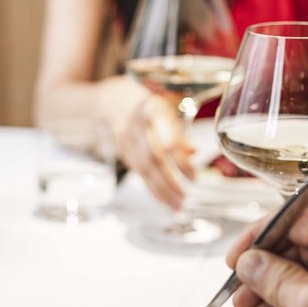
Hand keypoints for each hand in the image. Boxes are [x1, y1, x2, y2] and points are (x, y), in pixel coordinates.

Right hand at [103, 78, 193, 209]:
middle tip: (184, 198)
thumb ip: (180, 130)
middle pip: (153, 159)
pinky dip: (152, 189)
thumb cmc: (150, 102)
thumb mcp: (168, 105)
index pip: (167, 141)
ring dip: (161, 192)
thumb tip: (194, 152)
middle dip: (169, 182)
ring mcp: (126, 139)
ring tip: (176, 206)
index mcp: (153, 109)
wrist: (113, 100)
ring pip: (143, 170)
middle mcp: (136, 125)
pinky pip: (138, 174)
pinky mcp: (122, 152)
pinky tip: (163, 201)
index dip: (181, 162)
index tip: (193, 177)